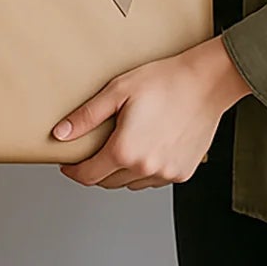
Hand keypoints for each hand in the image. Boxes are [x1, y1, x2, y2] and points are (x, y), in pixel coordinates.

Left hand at [52, 36, 250, 190]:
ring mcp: (166, 173)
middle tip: (92, 152)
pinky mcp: (183, 172)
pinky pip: (154, 180)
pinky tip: (145, 149)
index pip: (89, 175)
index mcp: (125, 150)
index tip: (69, 165)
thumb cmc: (164, 81)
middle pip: (108, 182)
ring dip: (120, 172)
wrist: (206, 83)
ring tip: (121, 147)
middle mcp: (146, 168)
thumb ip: (86, 117)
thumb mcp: (117, 91)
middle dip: (95, 170)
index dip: (74, 171)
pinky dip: (144, 171)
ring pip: (131, 184)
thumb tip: (60, 134)